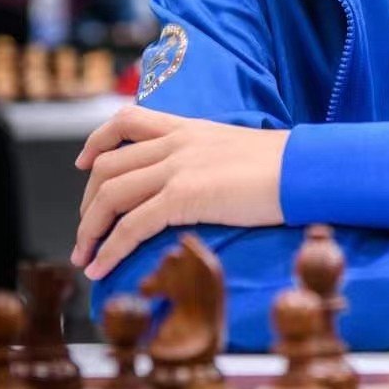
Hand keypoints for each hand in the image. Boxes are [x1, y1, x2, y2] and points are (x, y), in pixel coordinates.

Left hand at [72, 107, 286, 280]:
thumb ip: (208, 160)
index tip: (84, 163)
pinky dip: (109, 250)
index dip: (97, 141)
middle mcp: (176, 142)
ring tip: (86, 256)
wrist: (303, 170)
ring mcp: (178, 167)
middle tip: (87, 231)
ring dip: (90, 230)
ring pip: (110, 195)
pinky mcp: (184, 195)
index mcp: (189, 128)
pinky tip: (102, 268)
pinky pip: (131, 225)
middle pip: (108, 166)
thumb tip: (200, 186)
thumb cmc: (284, 167)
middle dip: (87, 202)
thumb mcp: (236, 151)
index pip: (128, 120)